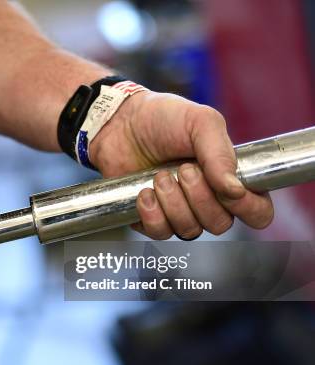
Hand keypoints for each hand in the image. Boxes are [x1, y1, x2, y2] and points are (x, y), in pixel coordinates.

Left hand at [88, 91, 273, 239]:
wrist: (120, 122)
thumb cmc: (164, 118)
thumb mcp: (200, 122)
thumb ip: (221, 153)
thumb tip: (235, 190)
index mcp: (230, 178)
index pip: (257, 211)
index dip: (248, 207)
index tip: (228, 189)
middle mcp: (208, 200)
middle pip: (220, 224)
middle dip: (200, 198)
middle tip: (184, 169)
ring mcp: (179, 211)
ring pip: (189, 231)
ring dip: (174, 204)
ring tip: (160, 176)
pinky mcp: (151, 218)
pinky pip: (160, 233)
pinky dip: (152, 214)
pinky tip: (144, 192)